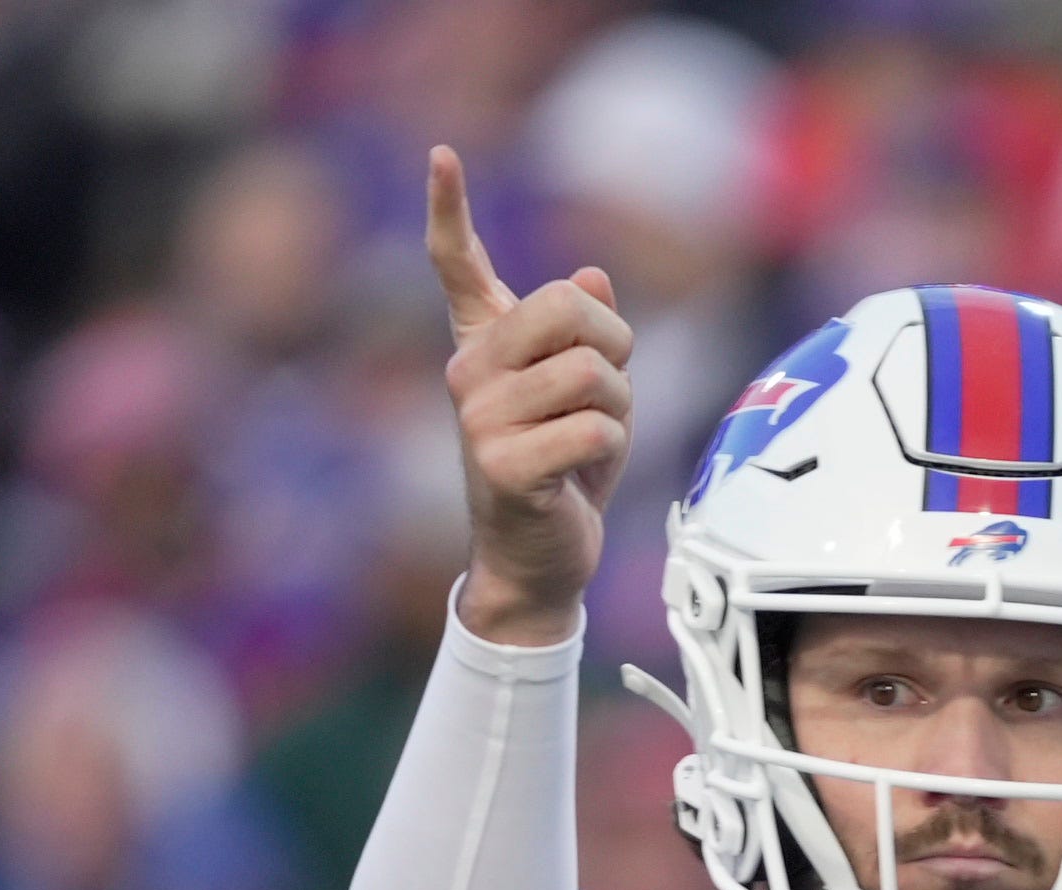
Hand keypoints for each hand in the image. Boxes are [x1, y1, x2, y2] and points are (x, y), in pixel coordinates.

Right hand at [425, 145, 632, 646]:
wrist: (539, 562)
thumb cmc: (566, 472)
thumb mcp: (587, 394)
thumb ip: (587, 337)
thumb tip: (592, 278)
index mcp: (483, 346)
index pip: (457, 265)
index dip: (449, 209)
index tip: (442, 155)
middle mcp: (468, 372)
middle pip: (568, 310)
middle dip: (614, 348)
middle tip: (605, 392)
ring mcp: (479, 419)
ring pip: (593, 374)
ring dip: (619, 410)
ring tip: (592, 443)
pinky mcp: (502, 466)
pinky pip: (594, 427)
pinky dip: (609, 451)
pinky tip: (580, 478)